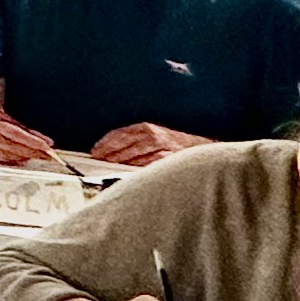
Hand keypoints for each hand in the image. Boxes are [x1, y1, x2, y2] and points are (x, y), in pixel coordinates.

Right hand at [0, 111, 57, 166]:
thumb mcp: (7, 120)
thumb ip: (27, 132)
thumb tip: (48, 142)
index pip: (15, 134)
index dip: (32, 142)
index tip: (46, 147)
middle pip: (11, 148)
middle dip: (30, 152)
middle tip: (47, 156)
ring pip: (4, 157)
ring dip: (22, 158)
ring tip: (35, 157)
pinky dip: (9, 161)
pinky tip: (18, 159)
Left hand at [89, 122, 210, 167]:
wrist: (204, 149)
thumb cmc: (174, 145)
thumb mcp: (155, 136)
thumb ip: (135, 143)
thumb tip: (107, 153)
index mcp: (150, 128)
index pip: (123, 133)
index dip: (106, 142)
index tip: (95, 150)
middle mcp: (156, 136)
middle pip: (127, 144)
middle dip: (110, 153)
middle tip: (99, 161)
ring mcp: (164, 148)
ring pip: (137, 156)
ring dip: (122, 162)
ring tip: (109, 167)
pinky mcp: (172, 160)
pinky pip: (151, 165)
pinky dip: (139, 168)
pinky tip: (129, 172)